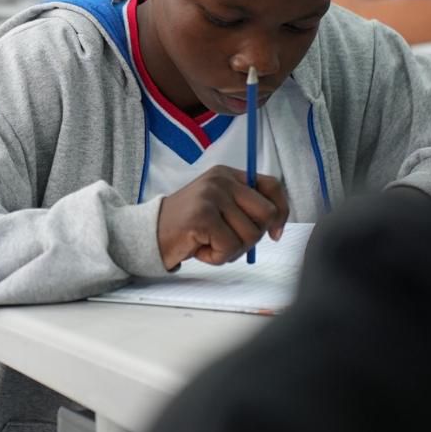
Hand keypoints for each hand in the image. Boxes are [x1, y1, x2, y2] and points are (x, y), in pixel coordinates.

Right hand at [156, 165, 288, 269]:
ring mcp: (211, 196)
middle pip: (267, 213)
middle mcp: (221, 180)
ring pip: (250, 234)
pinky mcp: (202, 216)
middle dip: (254, 236)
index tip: (275, 233)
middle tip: (231, 242)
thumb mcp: (219, 208)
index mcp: (228, 174)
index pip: (272, 185)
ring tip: (210, 244)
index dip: (281, 211)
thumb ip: (245, 208)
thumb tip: (277, 226)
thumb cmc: (189, 226)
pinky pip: (230, 247)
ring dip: (232, 250)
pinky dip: (217, 257)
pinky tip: (200, 250)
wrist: (149, 234)